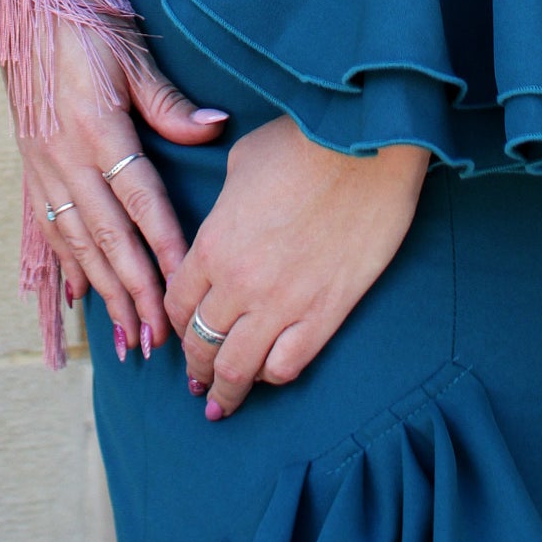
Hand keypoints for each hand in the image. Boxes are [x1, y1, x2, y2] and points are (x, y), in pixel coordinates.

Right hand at [17, 24, 226, 357]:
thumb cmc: (86, 28)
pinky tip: (81, 298)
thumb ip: (170, 102)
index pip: (139, 199)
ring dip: (104, 294)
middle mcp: (66, 157)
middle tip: (157, 339)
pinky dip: (67, 267)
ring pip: (77, 244)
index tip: (182, 287)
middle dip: (134, 292)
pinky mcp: (30, 170)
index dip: (162, 246)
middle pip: (107, 237)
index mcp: (97, 128)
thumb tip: (215, 125)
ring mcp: (43, 168)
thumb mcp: (132, 57)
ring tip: (127, 338)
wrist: (23, 13)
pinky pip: (50, 229)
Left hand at [165, 116, 429, 416]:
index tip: (181, 331)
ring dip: (227, 389)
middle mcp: (239, 283)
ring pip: (239, 368)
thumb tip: (226, 219)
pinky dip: (272, 377)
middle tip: (197, 380)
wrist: (364, 143)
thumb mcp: (242, 163)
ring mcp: (283, 303)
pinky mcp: (326, 313)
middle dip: (195, 366)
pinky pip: (288, 366)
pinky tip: (269, 375)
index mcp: (212, 244)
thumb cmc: (302, 140)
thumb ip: (224, 205)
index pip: (178, 302)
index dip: (176, 323)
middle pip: (202, 343)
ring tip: (223, 401)